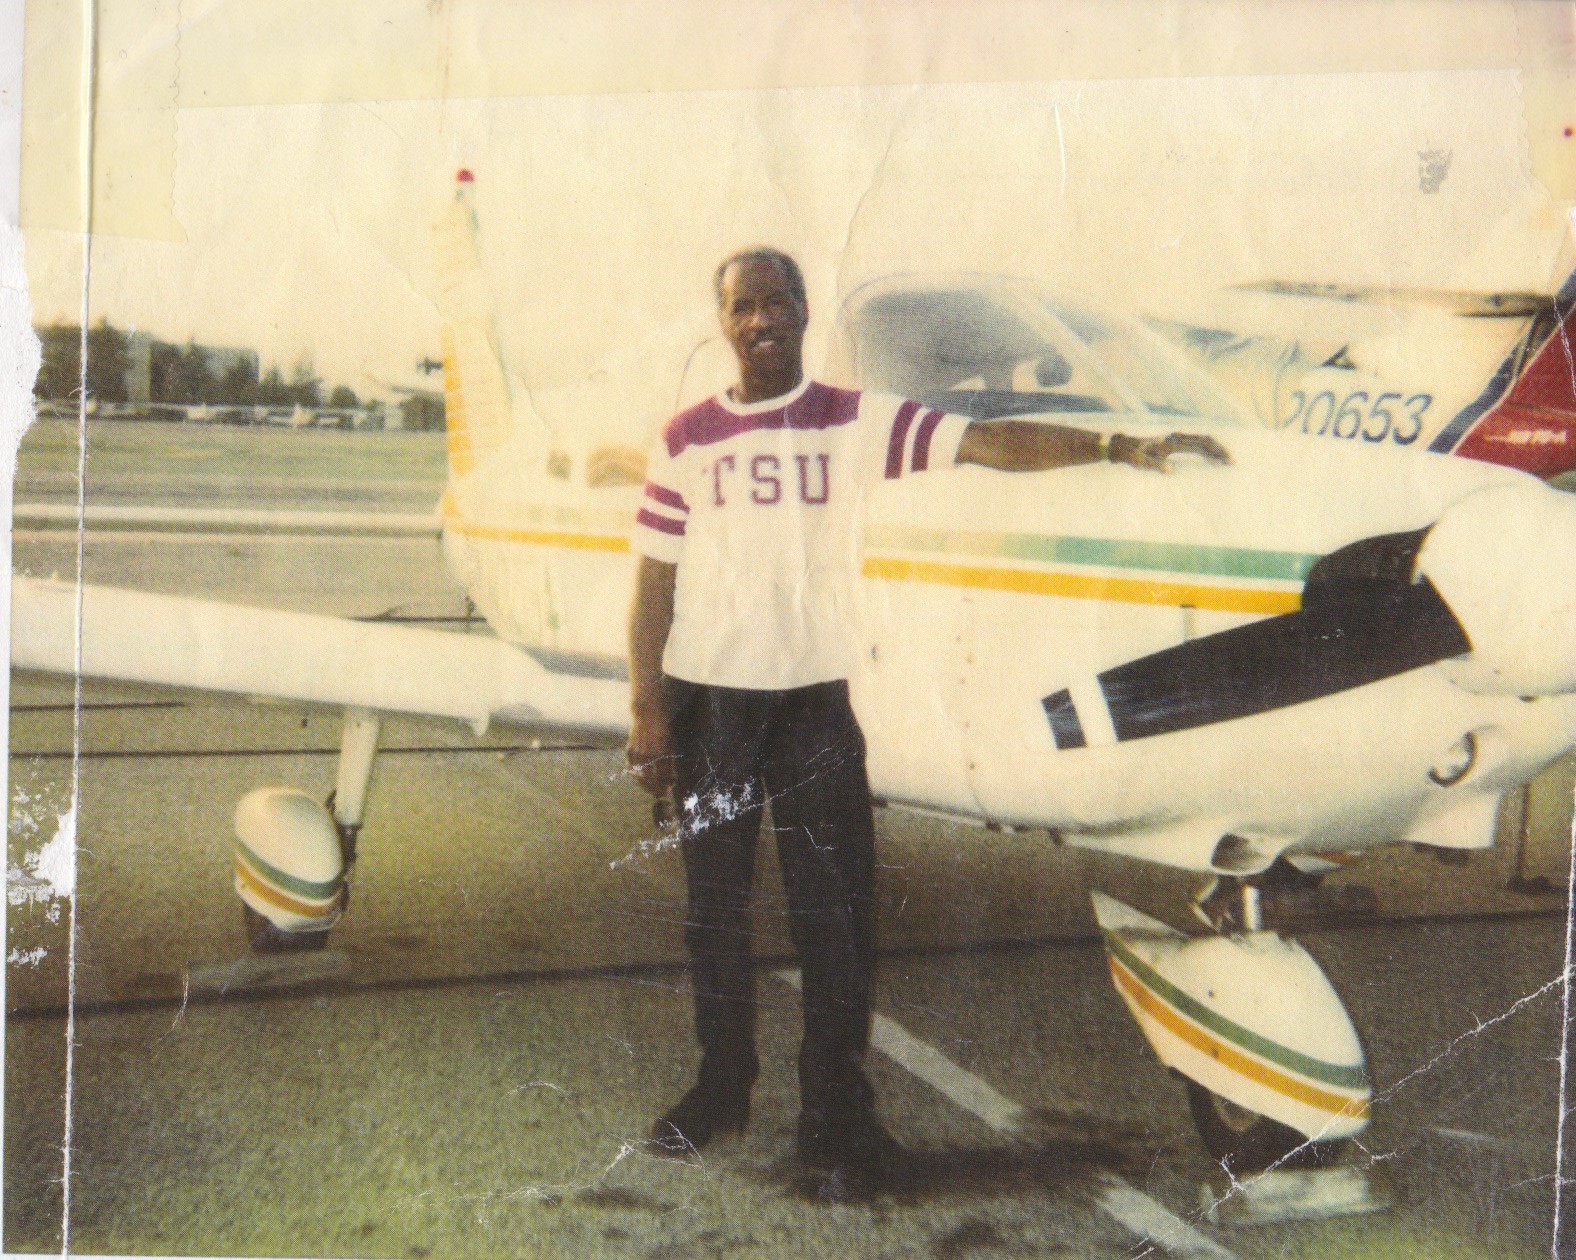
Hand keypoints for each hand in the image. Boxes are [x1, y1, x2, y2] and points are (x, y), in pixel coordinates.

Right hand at [627, 705, 674, 796]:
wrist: (648, 716)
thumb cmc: (663, 730)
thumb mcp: (672, 745)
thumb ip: (671, 762)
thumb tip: (672, 779)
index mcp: (662, 753)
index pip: (663, 776)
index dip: (666, 785)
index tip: (668, 789)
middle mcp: (649, 755)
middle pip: (651, 779)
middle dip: (656, 789)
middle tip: (659, 794)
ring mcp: (637, 753)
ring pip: (640, 776)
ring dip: (645, 786)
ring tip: (650, 790)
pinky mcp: (629, 751)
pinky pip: (632, 768)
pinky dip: (636, 775)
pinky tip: (640, 778)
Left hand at [1111, 431, 1231, 471]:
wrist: (1120, 445)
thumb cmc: (1129, 454)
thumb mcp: (1139, 461)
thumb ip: (1153, 465)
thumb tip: (1170, 470)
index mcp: (1172, 441)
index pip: (1200, 443)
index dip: (1215, 451)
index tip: (1226, 460)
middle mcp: (1175, 436)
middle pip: (1205, 440)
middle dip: (1219, 450)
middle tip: (1232, 463)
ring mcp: (1174, 438)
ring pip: (1201, 440)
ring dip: (1214, 449)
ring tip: (1226, 461)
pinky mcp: (1172, 442)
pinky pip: (1194, 444)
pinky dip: (1205, 450)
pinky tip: (1211, 459)